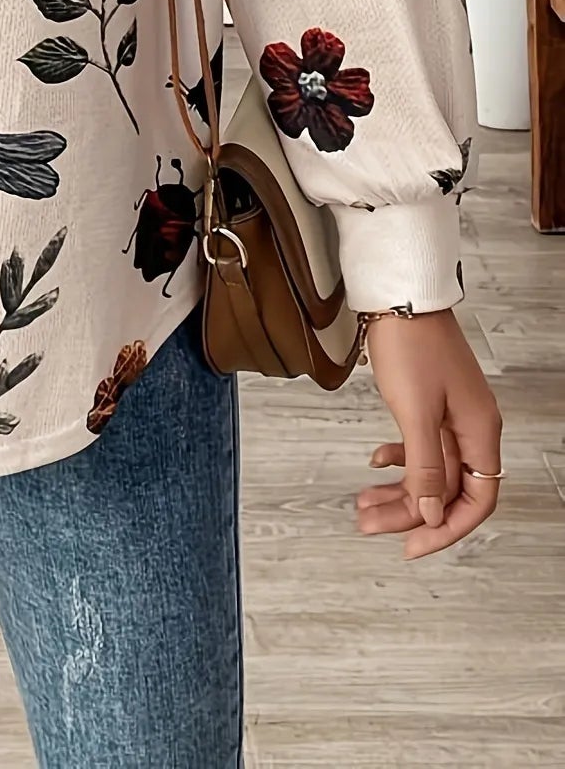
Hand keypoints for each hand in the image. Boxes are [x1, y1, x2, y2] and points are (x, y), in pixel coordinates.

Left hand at [356, 308, 501, 559]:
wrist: (398, 296)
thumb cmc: (411, 345)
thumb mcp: (416, 412)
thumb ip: (426, 466)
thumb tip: (432, 514)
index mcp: (480, 431)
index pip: (477, 499)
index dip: (447, 529)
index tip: (412, 546)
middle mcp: (471, 426)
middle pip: (447, 488)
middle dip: (409, 512)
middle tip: (369, 524)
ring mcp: (450, 414)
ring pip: (429, 469)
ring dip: (398, 489)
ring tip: (362, 504)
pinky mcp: (430, 401)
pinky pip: (419, 445)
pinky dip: (398, 458)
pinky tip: (374, 463)